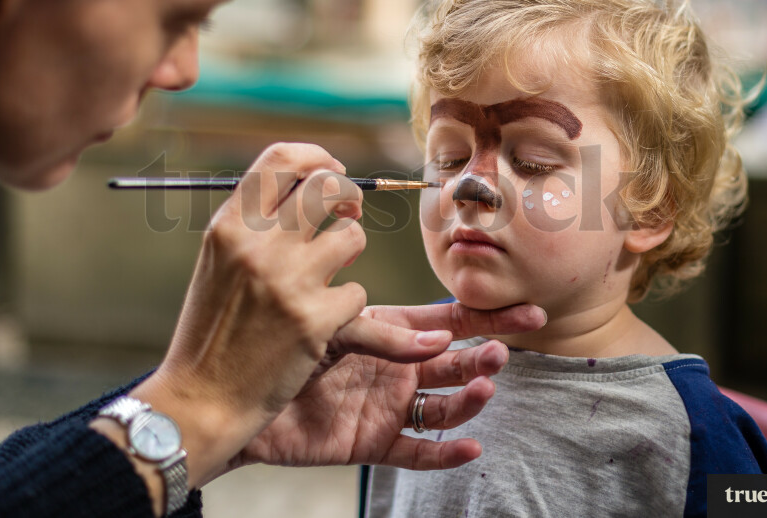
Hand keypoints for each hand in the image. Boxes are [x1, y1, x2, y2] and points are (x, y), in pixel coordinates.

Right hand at [128, 143, 367, 486]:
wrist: (200, 397)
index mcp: (229, 225)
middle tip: (347, 216)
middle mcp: (257, 244)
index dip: (318, 157)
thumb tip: (312, 186)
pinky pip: (357, 293)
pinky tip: (321, 321)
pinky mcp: (313, 321)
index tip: (333, 170)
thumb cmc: (213, 328)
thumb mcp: (220, 262)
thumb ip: (258, 223)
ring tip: (329, 275)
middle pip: (328, 186)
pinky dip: (346, 306)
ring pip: (352, 237)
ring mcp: (287, 281)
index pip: (282, 158)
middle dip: (350, 196)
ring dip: (350, 255)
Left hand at [220, 302, 545, 475]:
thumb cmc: (282, 345)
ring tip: (483, 388)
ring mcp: (388, 407)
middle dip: (483, 358)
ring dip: (468, 399)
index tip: (530, 313)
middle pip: (456, 363)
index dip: (491, 318)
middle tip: (500, 354)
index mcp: (392, 332)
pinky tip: (469, 447)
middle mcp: (397, 368)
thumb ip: (385, 334)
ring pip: (443, 406)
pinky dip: (444, 453)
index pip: (452, 322)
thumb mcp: (336, 327)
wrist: (236, 393)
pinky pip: (416, 451)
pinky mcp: (374, 443)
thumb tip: (442, 337)